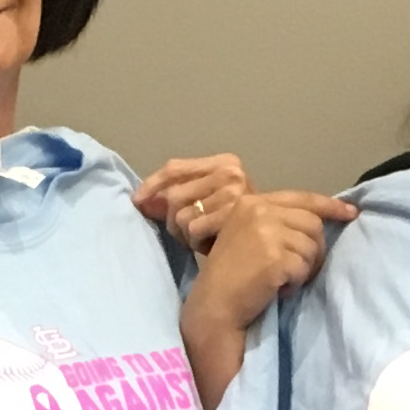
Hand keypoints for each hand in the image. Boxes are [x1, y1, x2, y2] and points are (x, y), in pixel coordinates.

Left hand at [135, 154, 255, 247]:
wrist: (272, 244)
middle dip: (172, 220)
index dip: (151, 185)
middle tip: (186, 233)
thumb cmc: (237, 226)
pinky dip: (196, 242)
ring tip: (202, 239)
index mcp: (226, 162)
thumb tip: (139, 200)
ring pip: (181, 215)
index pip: (175, 168)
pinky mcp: (234, 215)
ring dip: (185, 234)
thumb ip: (178, 193)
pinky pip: (193, 228)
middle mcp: (231, 173)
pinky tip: (209, 246)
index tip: (137, 201)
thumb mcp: (209, 200)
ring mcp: (234, 193)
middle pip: (173, 194)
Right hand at [185, 189, 355, 330]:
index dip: (330, 206)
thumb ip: (276, 221)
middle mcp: (259, 211)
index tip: (351, 213)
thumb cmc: (231, 273)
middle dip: (312, 249)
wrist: (214, 303)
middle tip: (296, 268)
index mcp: (252, 201)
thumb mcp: (248, 233)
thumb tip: (319, 222)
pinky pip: (304, 268)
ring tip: (281, 278)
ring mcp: (267, 232)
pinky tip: (277, 287)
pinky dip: (295, 282)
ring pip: (312, 247)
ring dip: (303, 268)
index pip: (302, 198)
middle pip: (313, 224)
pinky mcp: (275, 256)